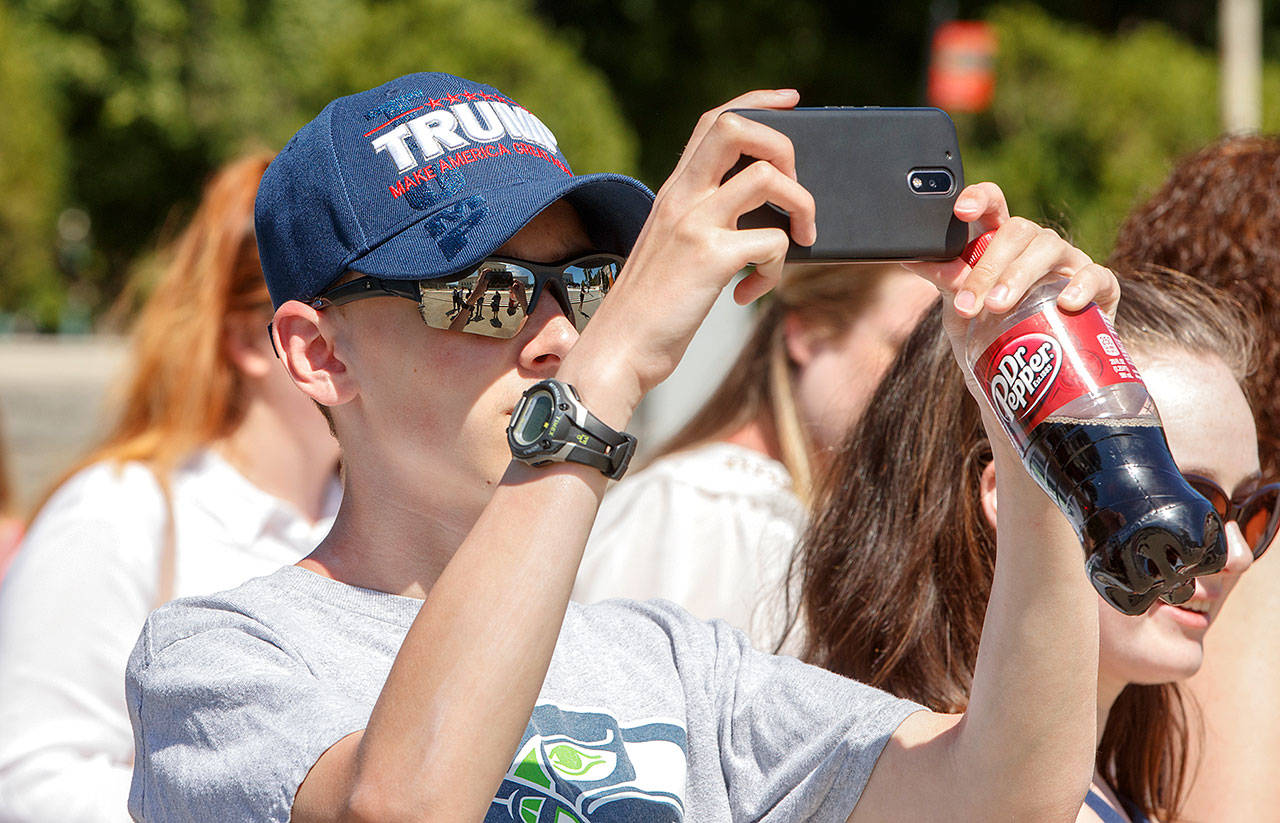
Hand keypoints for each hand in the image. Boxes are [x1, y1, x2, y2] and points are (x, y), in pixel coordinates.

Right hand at [561, 89, 817, 421]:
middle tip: (794, 187)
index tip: (791, 102)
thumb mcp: (670, 252)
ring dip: (802, 206)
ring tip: (800, 239)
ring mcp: (693, 225)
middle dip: (784, 146)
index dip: (758, 103)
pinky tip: (750, 292)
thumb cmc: (647, 312)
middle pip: (737, 128)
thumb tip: (765, 222)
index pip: (713, 122)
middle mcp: (681, 198)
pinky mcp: (709, 259)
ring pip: (769, 178)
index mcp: (673, 193)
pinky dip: (777, 270)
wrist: (616, 352)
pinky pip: (773, 243)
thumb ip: (702, 225)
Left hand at [906, 183, 1118, 321]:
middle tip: (969, 304)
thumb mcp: (961, 315)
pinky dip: (1081, 286)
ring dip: (1020, 275)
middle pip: (1017, 230)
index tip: (961, 211)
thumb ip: (947, 287)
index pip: (994, 206)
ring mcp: (1071, 264)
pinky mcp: (1101, 289)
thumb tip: (918, 261)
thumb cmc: (995, 338)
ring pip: (1050, 247)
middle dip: (989, 265)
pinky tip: (1065, 303)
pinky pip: (1096, 276)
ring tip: (999, 306)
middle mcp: (1036, 246)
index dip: (980, 199)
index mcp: (1001, 244)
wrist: (1031, 383)